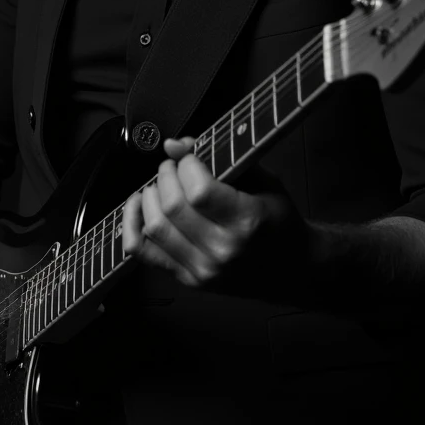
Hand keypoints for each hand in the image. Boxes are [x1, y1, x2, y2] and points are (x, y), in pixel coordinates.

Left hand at [122, 136, 289, 287]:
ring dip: (149, 196)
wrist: (292, 268)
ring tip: (162, 185)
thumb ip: (221, 159)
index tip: (192, 158)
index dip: (187, 165)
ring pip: (155, 227)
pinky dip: (132, 224)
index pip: (198, 190)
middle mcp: (223, 250)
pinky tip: (138, 205)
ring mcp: (203, 269)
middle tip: (174, 167)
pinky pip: (143, 252)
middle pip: (172, 206)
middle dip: (166, 175)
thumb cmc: (278, 221)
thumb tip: (175, 144)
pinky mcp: (188, 279)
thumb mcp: (263, 181)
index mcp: (247, 222)